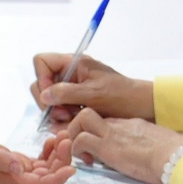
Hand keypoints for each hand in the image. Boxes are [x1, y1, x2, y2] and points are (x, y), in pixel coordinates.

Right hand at [0, 127, 73, 183]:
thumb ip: (0, 159)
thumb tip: (19, 167)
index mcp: (8, 181)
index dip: (57, 178)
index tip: (70, 168)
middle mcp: (15, 180)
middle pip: (47, 178)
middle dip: (61, 162)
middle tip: (67, 141)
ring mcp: (16, 173)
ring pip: (46, 170)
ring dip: (57, 156)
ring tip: (62, 137)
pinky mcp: (16, 164)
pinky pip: (39, 163)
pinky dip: (49, 153)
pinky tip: (51, 141)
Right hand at [31, 51, 153, 123]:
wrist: (140, 107)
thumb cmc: (122, 96)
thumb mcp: (93, 94)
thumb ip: (66, 93)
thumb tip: (44, 95)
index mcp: (74, 63)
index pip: (42, 61)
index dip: (42, 79)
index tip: (52, 97)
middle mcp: (70, 74)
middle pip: (42, 83)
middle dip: (49, 101)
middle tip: (63, 113)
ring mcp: (72, 88)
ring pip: (50, 100)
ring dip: (57, 112)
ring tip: (73, 118)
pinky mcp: (75, 102)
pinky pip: (60, 110)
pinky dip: (64, 118)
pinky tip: (76, 121)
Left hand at [55, 109, 182, 183]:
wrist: (175, 156)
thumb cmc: (172, 154)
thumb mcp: (156, 144)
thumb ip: (144, 144)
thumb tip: (142, 153)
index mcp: (132, 124)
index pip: (105, 120)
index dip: (94, 130)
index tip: (95, 145)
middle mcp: (119, 124)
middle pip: (89, 113)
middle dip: (78, 127)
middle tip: (81, 146)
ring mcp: (112, 133)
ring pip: (80, 120)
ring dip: (74, 136)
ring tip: (81, 154)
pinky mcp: (107, 146)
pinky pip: (80, 140)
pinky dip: (77, 150)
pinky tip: (87, 162)